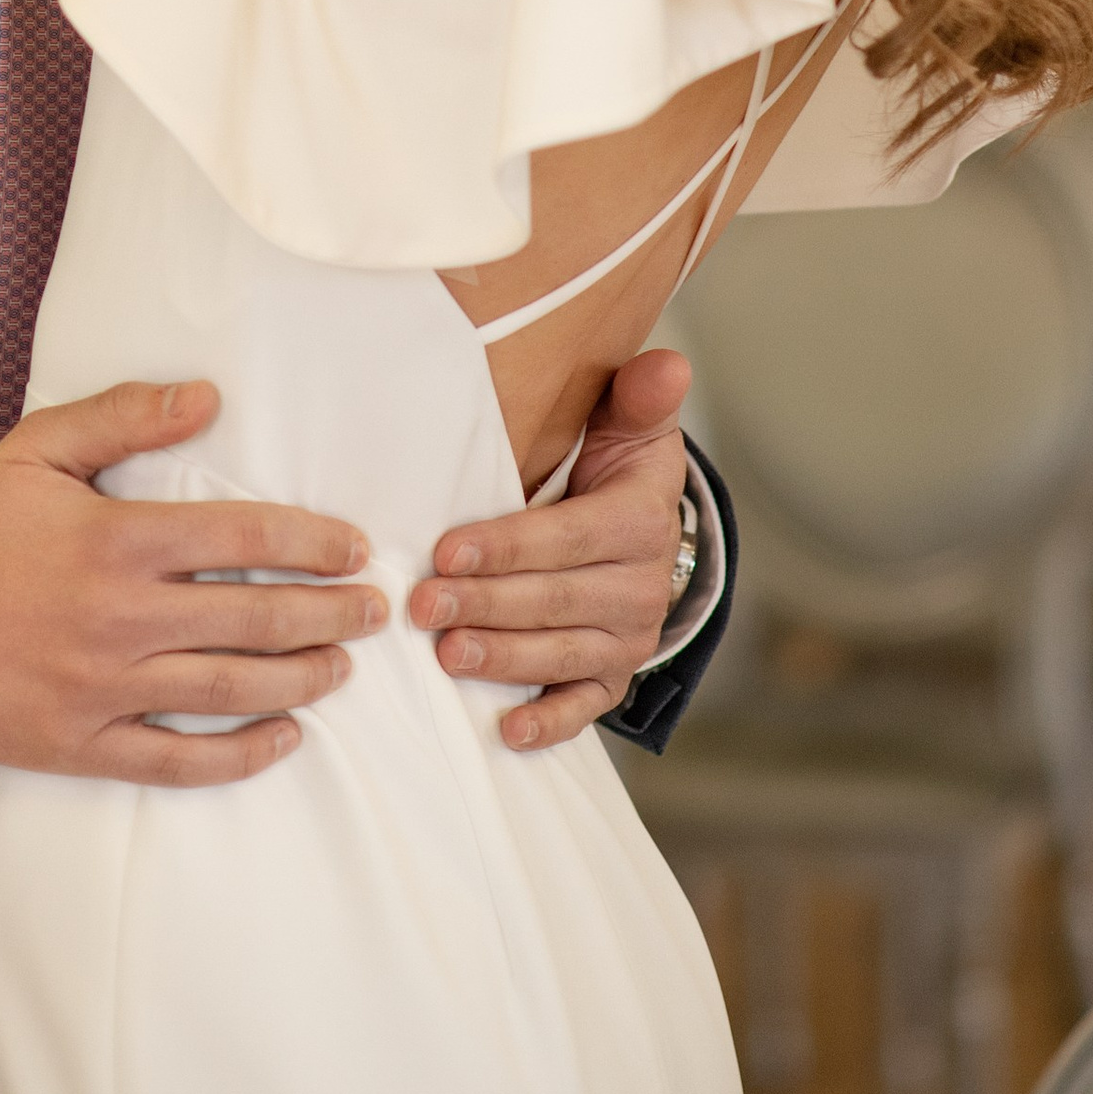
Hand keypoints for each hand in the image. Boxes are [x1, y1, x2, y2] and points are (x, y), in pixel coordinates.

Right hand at [0, 379, 385, 786]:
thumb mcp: (38, 449)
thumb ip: (124, 415)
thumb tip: (207, 396)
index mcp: (117, 541)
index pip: (242, 539)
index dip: (311, 542)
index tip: (354, 546)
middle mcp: (122, 618)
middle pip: (255, 618)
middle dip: (329, 613)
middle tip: (376, 610)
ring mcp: (105, 689)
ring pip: (230, 690)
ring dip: (300, 678)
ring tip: (341, 667)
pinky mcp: (84, 745)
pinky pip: (178, 761)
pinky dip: (240, 755)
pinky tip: (283, 738)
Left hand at [412, 350, 697, 752]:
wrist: (648, 524)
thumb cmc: (616, 465)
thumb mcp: (630, 423)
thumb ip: (639, 396)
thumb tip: (669, 362)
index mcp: (638, 522)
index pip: (565, 538)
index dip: (506, 546)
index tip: (447, 550)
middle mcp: (640, 588)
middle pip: (554, 600)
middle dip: (486, 604)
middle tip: (423, 605)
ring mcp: (627, 638)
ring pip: (561, 653)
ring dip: (503, 658)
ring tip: (447, 655)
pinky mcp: (615, 674)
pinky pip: (585, 705)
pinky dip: (549, 721)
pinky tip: (507, 731)